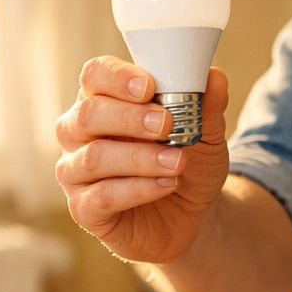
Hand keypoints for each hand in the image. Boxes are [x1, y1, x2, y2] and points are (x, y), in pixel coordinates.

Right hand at [55, 56, 230, 263]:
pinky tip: (167, 184)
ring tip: (177, 162)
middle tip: (166, 124)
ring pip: (94, 158)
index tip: (149, 87)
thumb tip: (215, 77)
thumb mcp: (204, 135)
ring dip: (140, 158)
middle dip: (129, 118)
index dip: (117, 77)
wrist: (190, 216)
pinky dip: (139, 189)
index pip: (94, 75)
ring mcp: (76, 172)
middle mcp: (80, 134)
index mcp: (103, 101)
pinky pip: (102, 197)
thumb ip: (206, 107)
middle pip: (87, 114)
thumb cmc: (185, 165)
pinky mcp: (84, 209)